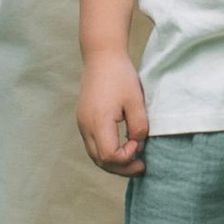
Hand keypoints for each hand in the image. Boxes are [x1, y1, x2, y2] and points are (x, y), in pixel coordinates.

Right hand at [76, 50, 149, 176]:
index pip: (109, 156)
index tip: (139, 144)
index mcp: (98, 121)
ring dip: (114, 162)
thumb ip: (139, 127)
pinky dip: (107, 152)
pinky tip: (122, 147)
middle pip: (100, 161)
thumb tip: (138, 145)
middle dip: (122, 168)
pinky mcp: (83, 120)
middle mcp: (85, 126)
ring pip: (95, 155)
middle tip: (142, 166)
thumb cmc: (120, 75)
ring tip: (134, 160)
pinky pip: (93, 145)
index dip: (126, 158)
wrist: (101, 55)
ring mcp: (82, 123)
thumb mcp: (136, 101)